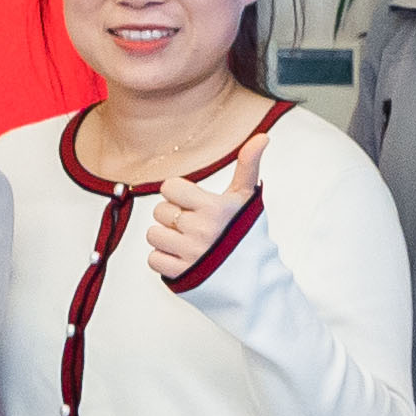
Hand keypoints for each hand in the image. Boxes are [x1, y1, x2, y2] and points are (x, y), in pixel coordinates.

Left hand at [136, 132, 263, 286]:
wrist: (256, 279)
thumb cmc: (248, 234)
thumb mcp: (246, 198)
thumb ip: (248, 165)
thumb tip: (262, 136)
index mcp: (214, 208)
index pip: (169, 188)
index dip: (178, 195)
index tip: (193, 204)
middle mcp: (201, 230)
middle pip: (159, 212)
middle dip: (173, 218)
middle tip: (194, 226)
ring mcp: (190, 254)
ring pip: (153, 235)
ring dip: (167, 239)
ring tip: (189, 243)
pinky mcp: (181, 275)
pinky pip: (153, 260)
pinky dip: (164, 260)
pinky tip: (184, 259)